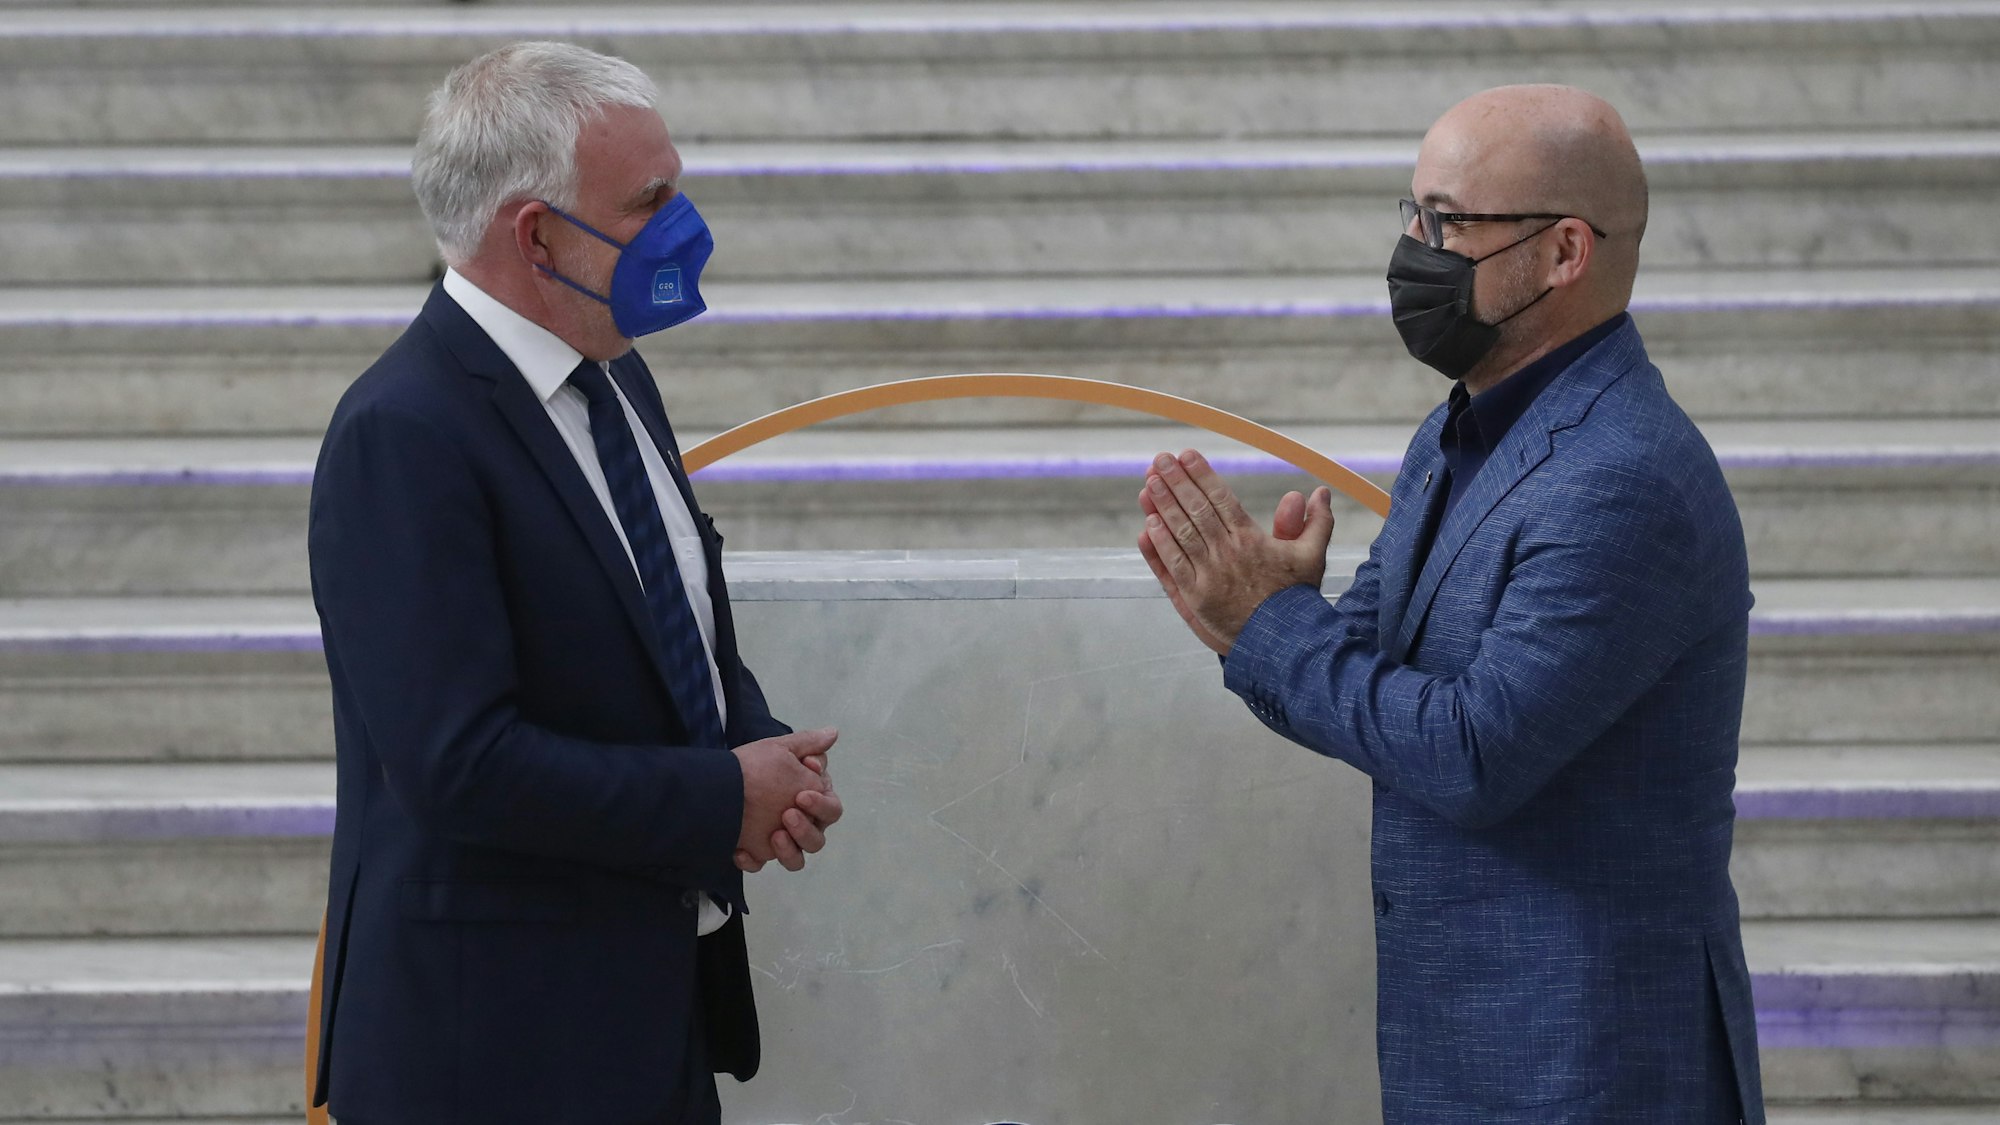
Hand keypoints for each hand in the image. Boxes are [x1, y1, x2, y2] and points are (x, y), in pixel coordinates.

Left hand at [731, 729, 838, 872]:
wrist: (716, 781)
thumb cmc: (755, 765)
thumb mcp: (780, 749)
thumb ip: (809, 744)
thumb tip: (833, 732)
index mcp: (811, 801)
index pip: (831, 810)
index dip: (822, 805)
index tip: (802, 794)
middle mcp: (799, 825)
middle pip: (817, 840)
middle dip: (805, 829)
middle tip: (787, 814)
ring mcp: (778, 841)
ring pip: (796, 860)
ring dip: (789, 851)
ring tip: (774, 835)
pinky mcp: (756, 852)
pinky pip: (760, 864)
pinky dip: (752, 860)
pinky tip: (741, 850)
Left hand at [1137, 450, 1333, 654]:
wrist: (1283, 645)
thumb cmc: (1296, 599)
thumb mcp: (1312, 557)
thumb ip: (1315, 522)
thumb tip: (1320, 492)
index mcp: (1251, 540)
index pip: (1221, 498)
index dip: (1202, 475)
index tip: (1187, 455)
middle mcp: (1227, 554)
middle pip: (1196, 510)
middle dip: (1176, 482)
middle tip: (1160, 459)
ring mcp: (1208, 576)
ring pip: (1180, 534)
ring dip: (1162, 507)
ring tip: (1148, 483)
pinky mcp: (1194, 598)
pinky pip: (1172, 567)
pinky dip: (1159, 546)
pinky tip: (1147, 525)